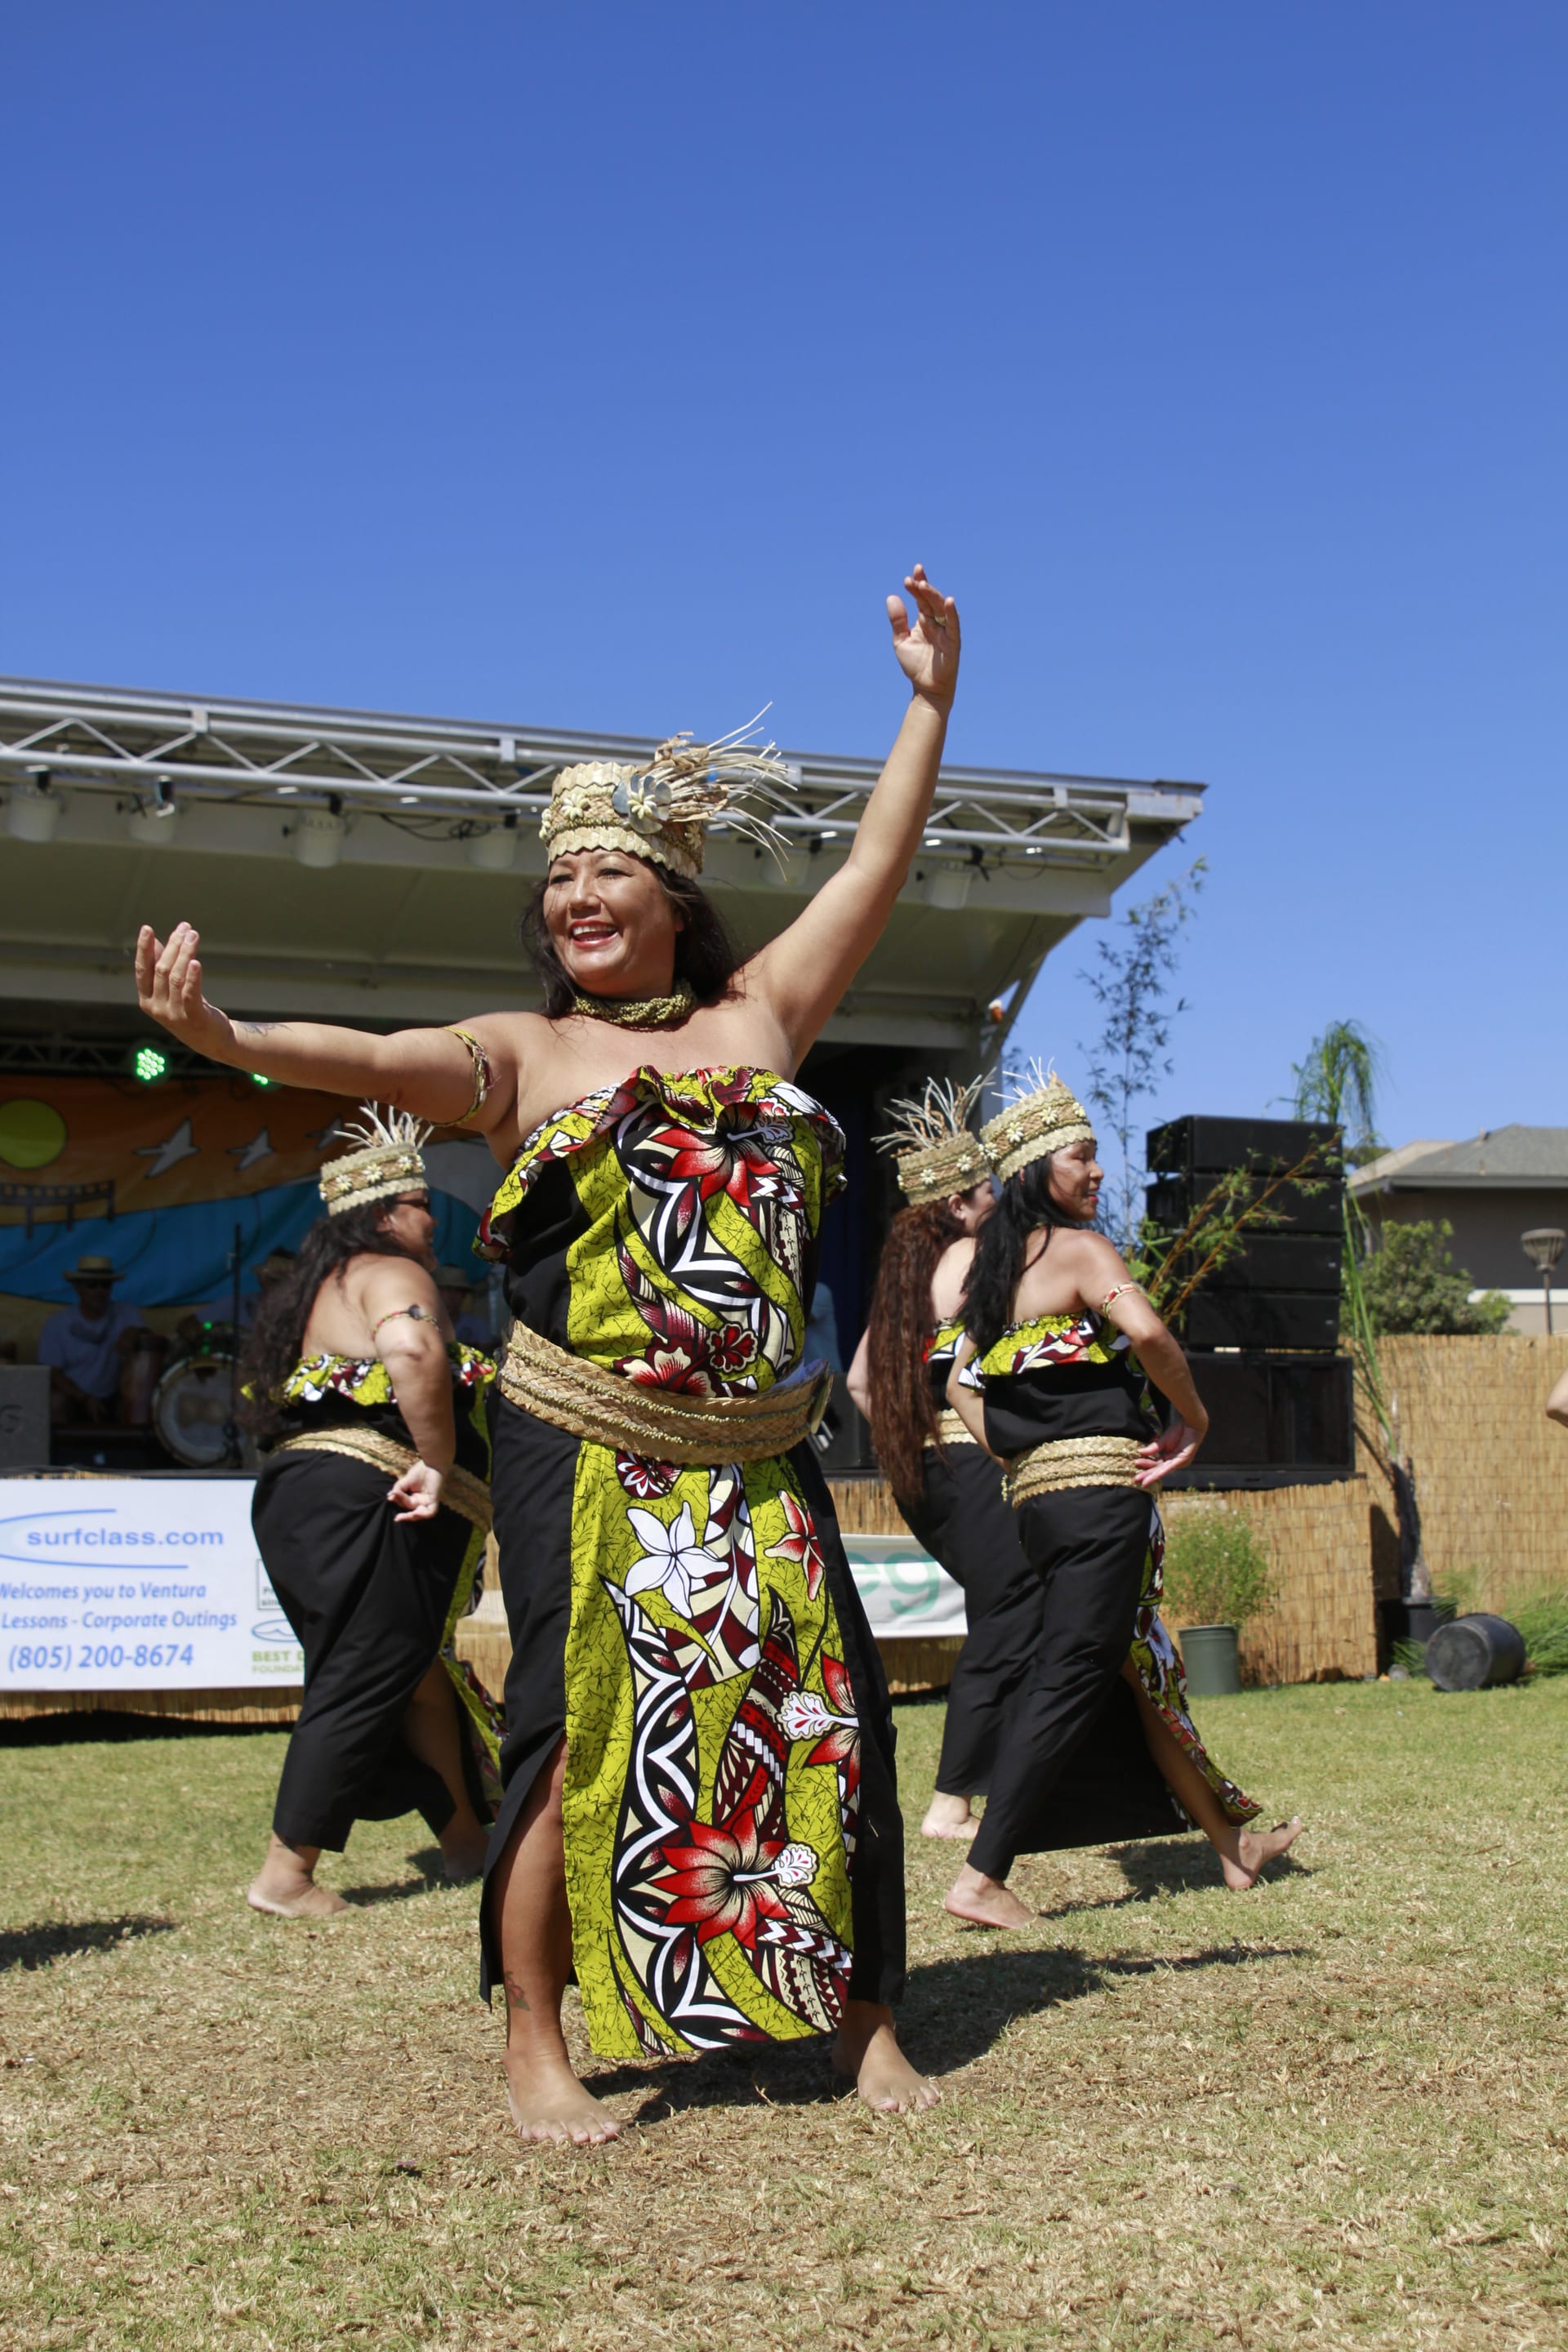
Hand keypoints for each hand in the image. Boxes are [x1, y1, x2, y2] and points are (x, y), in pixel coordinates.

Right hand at [135, 923, 238, 1059]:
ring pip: (176, 977)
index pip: (142, 969)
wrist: (211, 1039)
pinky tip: (196, 961)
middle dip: (173, 946)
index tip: (147, 928)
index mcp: (146, 999)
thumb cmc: (188, 1009)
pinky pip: (190, 993)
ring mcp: (173, 1014)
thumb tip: (155, 941)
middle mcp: (156, 1007)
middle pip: (161, 970)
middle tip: (184, 928)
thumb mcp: (171, 989)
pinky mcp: (192, 1017)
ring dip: (185, 953)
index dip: (143, 948)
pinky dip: (193, 976)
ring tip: (193, 935)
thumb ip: (161, 967)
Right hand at [387, 1460, 446, 1521]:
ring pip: (420, 1514)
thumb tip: (389, 1497)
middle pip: (411, 1510)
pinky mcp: (435, 1500)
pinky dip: (423, 1514)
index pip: (404, 1503)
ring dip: (411, 1516)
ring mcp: (428, 1501)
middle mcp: (421, 1500)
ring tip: (402, 1516)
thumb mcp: (405, 1481)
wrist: (431, 1463)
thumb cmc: (420, 1470)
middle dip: (404, 1514)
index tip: (390, 1497)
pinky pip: (430, 1512)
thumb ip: (398, 1489)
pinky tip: (415, 1512)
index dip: (398, 1501)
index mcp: (414, 1496)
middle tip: (397, 1518)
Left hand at [886, 563, 959, 708]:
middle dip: (924, 586)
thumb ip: (897, 621)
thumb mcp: (900, 641)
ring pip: (941, 609)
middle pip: (931, 600)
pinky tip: (948, 600)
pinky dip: (952, 613)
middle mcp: (936, 623)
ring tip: (923, 584)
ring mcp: (946, 631)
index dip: (916, 587)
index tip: (908, 578)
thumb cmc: (916, 665)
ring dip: (934, 596)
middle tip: (915, 575)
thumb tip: (891, 597)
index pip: (921, 599)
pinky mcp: (953, 642)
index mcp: (924, 620)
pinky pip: (954, 625)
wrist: (926, 689)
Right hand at [1134, 1416, 1206, 1488]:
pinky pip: (1169, 1468)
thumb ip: (1153, 1448)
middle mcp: (1175, 1462)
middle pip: (1158, 1469)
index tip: (1134, 1463)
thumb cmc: (1179, 1431)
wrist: (1192, 1423)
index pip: (1156, 1463)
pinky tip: (1152, 1477)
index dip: (1146, 1464)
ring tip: (1141, 1480)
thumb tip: (1140, 1452)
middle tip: (1135, 1479)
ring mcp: (1179, 1463)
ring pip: (1162, 1470)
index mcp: (1170, 1458)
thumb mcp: (1162, 1441)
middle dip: (1147, 1474)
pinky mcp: (1183, 1460)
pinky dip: (1160, 1473)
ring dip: (1151, 1475)